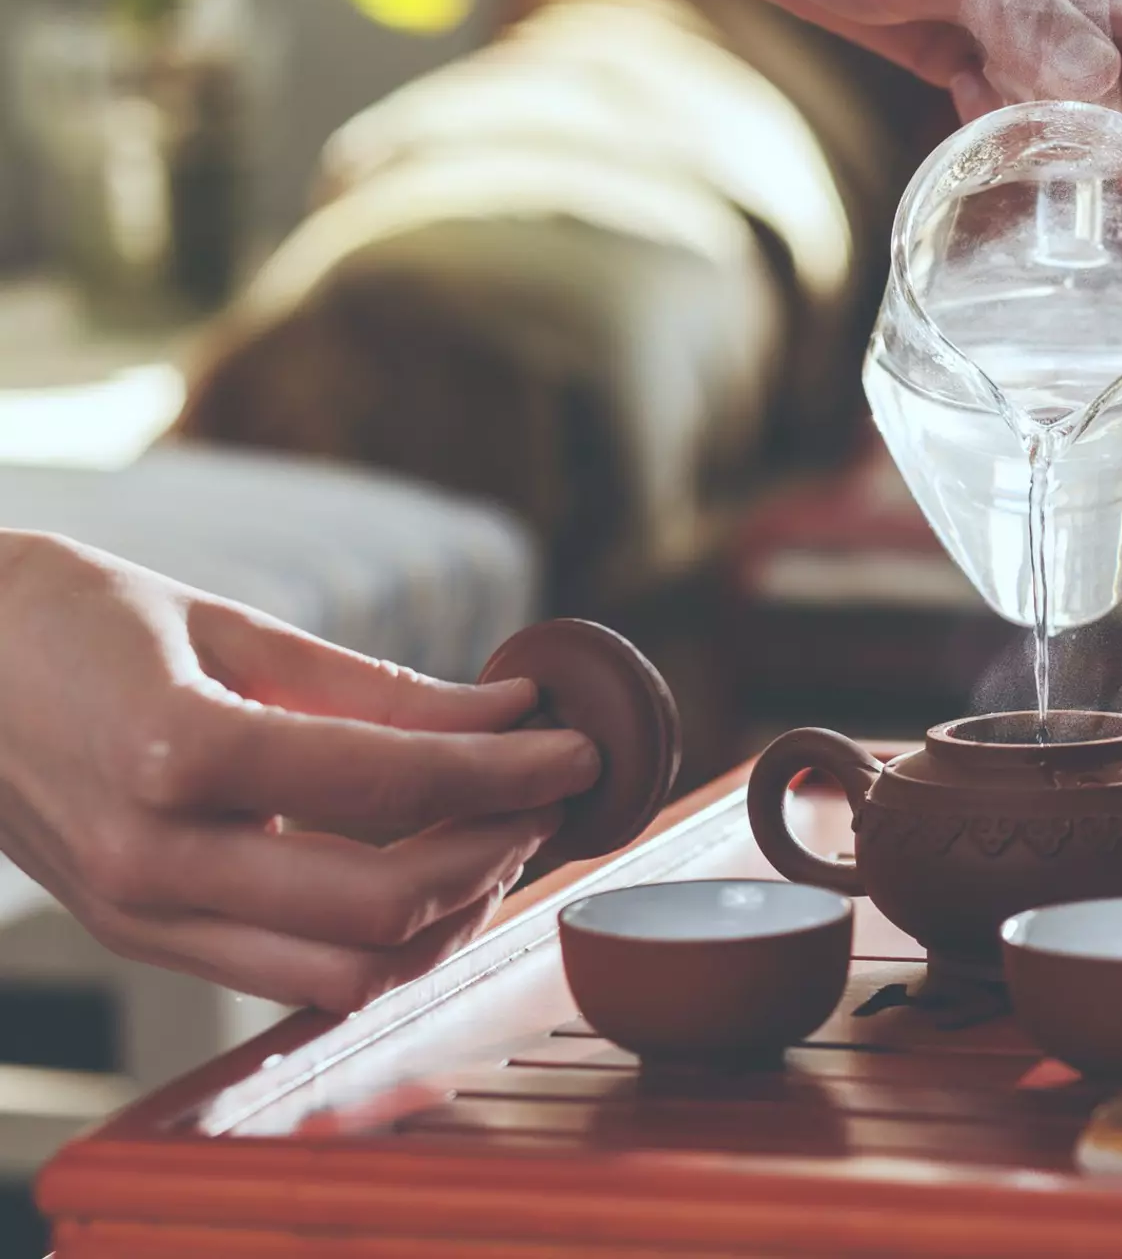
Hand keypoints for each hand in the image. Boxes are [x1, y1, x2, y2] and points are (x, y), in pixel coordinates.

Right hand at [0, 532, 599, 1012]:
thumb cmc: (71, 622)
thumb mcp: (232, 626)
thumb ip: (378, 687)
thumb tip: (508, 714)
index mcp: (177, 749)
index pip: (394, 781)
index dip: (508, 771)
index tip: (574, 749)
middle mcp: (156, 854)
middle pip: (387, 903)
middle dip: (497, 852)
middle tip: (544, 799)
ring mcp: (143, 914)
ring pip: (349, 970)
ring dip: (449, 915)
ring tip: (494, 837)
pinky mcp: (142, 939)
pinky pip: (293, 976)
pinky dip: (380, 943)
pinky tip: (420, 876)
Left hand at [673, 0, 1121, 143]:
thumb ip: (1013, 18)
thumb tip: (1105, 84)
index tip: (1101, 163)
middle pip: (1116, 80)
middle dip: (1100, 136)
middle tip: (1058, 179)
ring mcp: (1001, 7)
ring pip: (1058, 95)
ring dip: (1045, 136)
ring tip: (1016, 166)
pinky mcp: (952, 35)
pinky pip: (1001, 97)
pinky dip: (995, 124)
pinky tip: (969, 135)